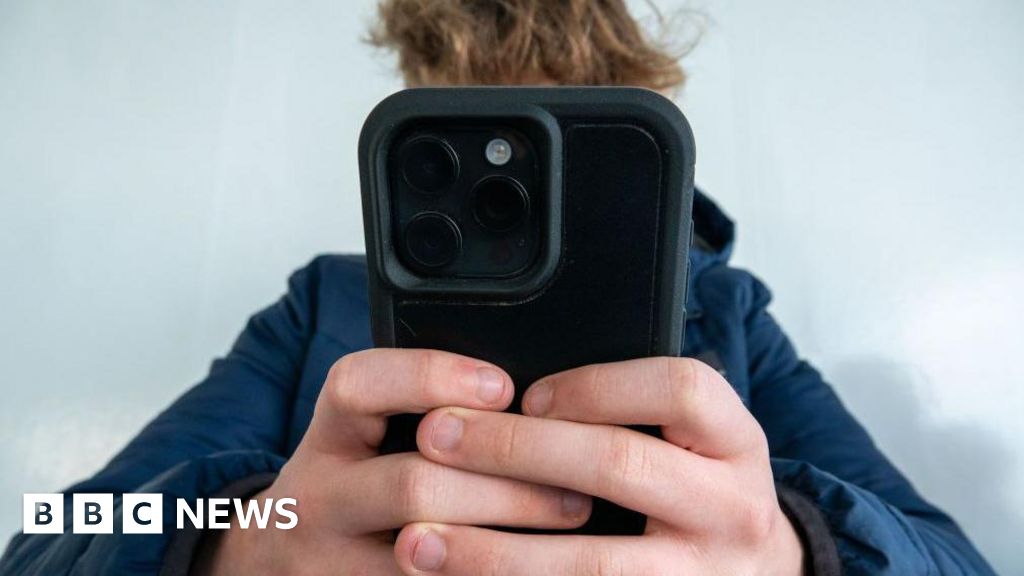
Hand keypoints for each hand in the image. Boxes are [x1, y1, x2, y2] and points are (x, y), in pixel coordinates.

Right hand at [193, 349, 591, 575]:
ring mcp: (332, 563)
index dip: (431, 376)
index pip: (359, 386)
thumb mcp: (359, 438)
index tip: (503, 386)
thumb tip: (528, 400)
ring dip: (509, 542)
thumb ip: (419, 412)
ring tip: (569, 526)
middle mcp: (318, 500)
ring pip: (428, 553)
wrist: (276, 561)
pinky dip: (484, 574)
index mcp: (327, 438)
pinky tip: (532, 567)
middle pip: (412, 484)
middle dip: (504, 485)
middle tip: (574, 486)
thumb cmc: (349, 486)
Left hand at [397, 357, 804, 574]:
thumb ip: (632, 415)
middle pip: (620, 464)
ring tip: (417, 538)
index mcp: (737, 443)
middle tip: (436, 436)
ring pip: (590, 564)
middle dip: (516, 449)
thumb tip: (513, 396)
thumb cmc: (700, 493)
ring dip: (493, 551)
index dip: (596, 385)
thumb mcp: (694, 444)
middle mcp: (731, 510)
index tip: (526, 395)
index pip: (680, 389)